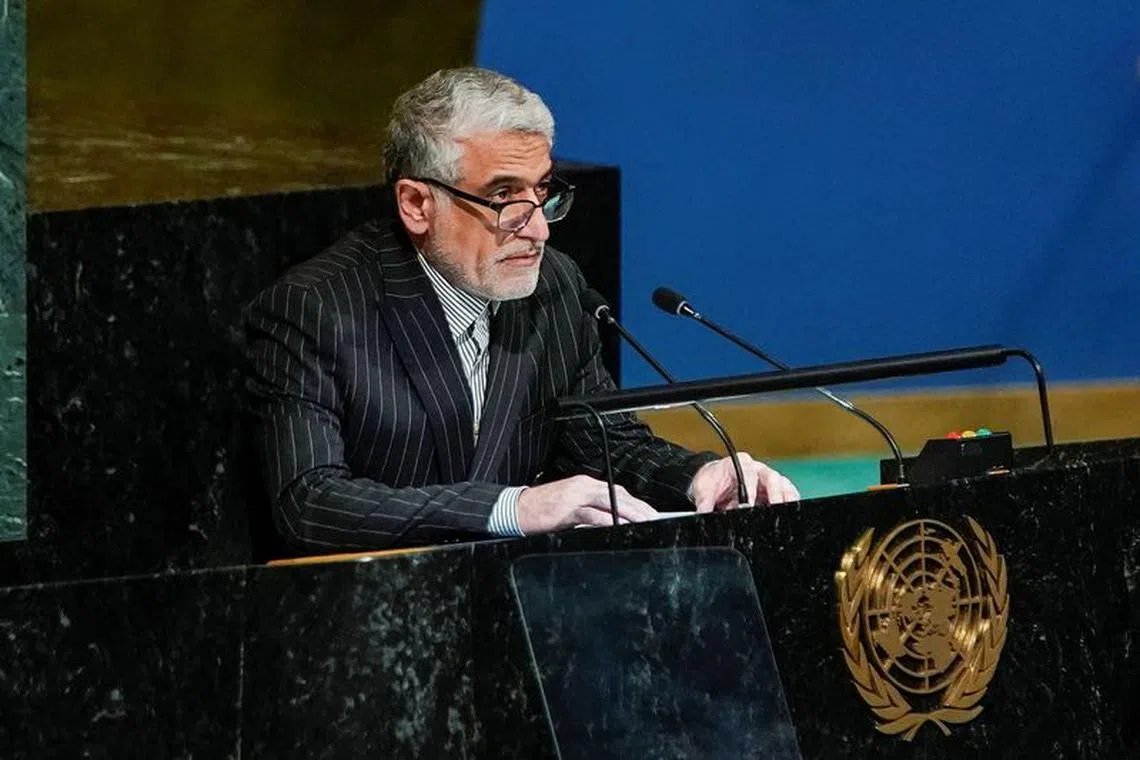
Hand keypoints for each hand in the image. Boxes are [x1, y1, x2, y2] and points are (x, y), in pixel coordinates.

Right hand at [516, 475, 657, 532]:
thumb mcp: (571, 506)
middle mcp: (583, 486)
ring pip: (609, 502)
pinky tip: (618, 525)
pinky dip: (606, 519)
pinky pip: (591, 514)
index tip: (650, 512)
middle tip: (655, 518)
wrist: (517, 509)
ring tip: (644, 521)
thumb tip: (613, 520)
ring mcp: (575, 497)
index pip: (618, 491)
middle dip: (639, 508)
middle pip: (618, 495)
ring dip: (629, 512)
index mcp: (585, 485)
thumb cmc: (543, 510)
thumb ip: (591, 510)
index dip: (636, 502)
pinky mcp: (566, 509)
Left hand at [689, 454, 799, 512]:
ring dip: (786, 498)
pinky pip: (785, 492)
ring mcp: (766, 478)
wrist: (714, 477)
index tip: (748, 504)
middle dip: (775, 494)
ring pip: (783, 484)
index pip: (748, 474)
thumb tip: (702, 514)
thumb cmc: (712, 479)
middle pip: (772, 477)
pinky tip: (790, 511)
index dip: (750, 490)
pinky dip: (789, 501)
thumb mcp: (704, 489)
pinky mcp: (772, 488)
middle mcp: (756, 468)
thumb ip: (704, 502)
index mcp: (739, 464)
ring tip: (788, 511)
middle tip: (774, 508)